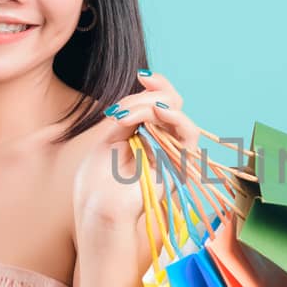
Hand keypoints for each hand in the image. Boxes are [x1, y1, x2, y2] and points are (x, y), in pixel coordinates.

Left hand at [72, 70, 203, 239]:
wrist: (101, 210)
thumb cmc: (98, 183)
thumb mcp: (108, 139)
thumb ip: (128, 117)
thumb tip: (144, 97)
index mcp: (141, 136)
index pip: (157, 102)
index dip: (155, 85)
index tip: (141, 76)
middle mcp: (159, 141)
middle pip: (171, 102)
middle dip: (151, 93)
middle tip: (127, 103)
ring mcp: (171, 152)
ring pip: (178, 112)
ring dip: (154, 105)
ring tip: (130, 115)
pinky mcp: (181, 164)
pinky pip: (188, 132)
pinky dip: (172, 117)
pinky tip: (155, 113)